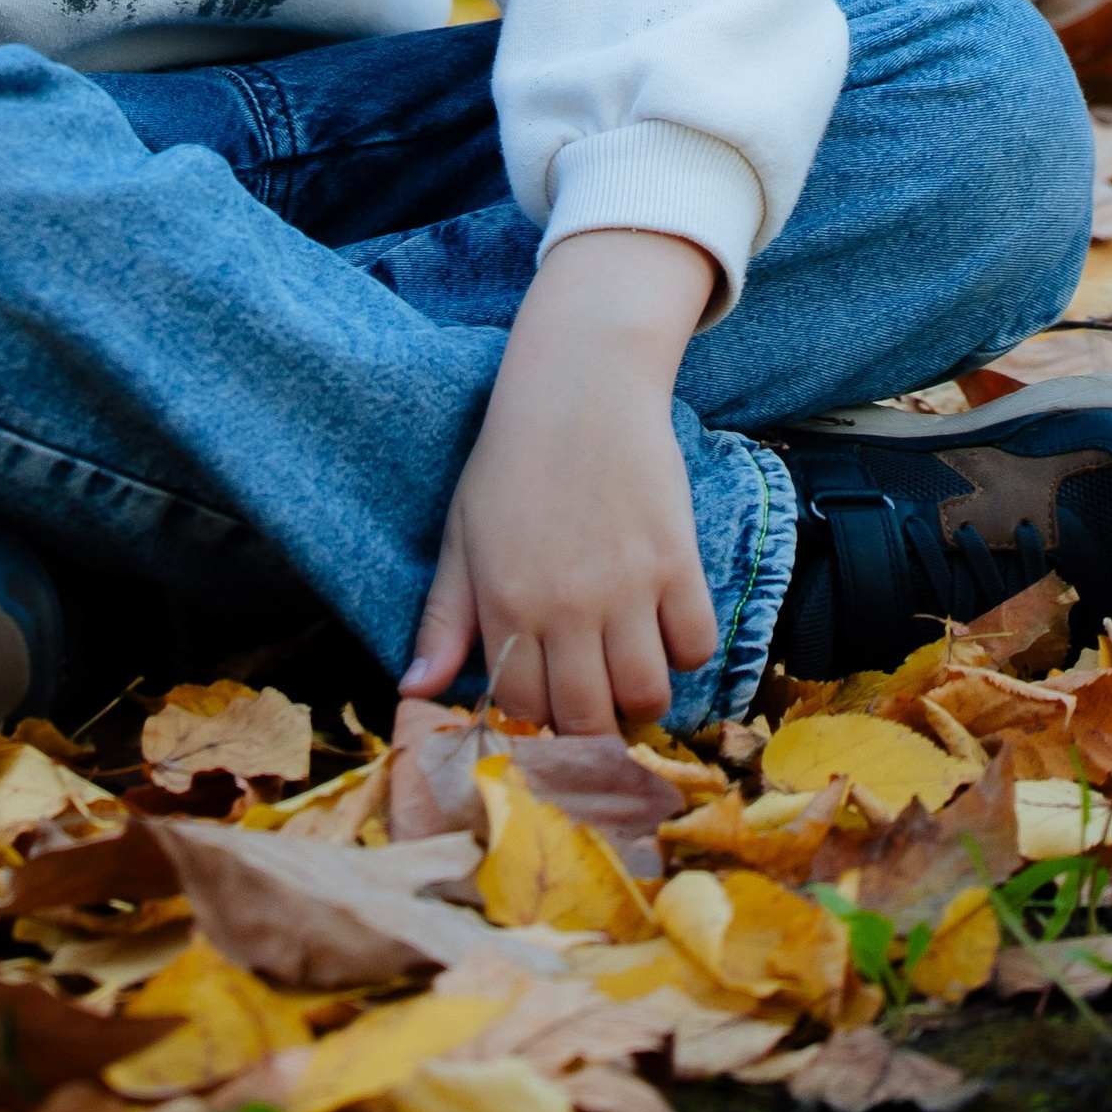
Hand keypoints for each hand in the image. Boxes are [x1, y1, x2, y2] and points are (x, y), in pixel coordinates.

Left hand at [401, 227, 719, 735]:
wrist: (579, 386)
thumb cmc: (512, 460)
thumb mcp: (462, 535)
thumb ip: (444, 619)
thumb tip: (414, 691)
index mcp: (505, 602)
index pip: (524, 709)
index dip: (535, 716)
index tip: (546, 697)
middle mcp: (565, 605)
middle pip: (588, 718)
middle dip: (589, 725)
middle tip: (593, 694)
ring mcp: (626, 586)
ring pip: (646, 695)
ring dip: (640, 696)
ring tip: (630, 668)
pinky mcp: (677, 561)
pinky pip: (697, 646)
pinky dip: (687, 652)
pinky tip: (666, 627)